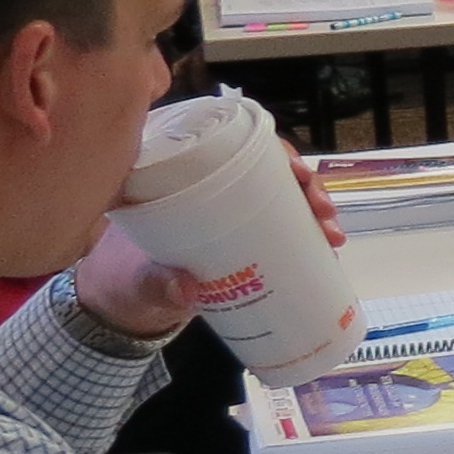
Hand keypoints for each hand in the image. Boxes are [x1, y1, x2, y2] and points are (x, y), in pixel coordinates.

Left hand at [68, 154, 346, 339]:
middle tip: (324, 213)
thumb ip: (156, 284)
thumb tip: (188, 290)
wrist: (124, 307)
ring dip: (313, 208)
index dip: (271, 151)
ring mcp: (228, 211)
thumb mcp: (136, 281)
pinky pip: (281, 224)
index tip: (296, 171)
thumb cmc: (121, 282)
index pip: (231, 145)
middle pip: (267, 169)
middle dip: (305, 184)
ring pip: (281, 195)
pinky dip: (307, 232)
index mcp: (177, 176)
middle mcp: (209, 186)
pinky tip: (327, 246)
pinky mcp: (242, 236)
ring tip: (332, 235)